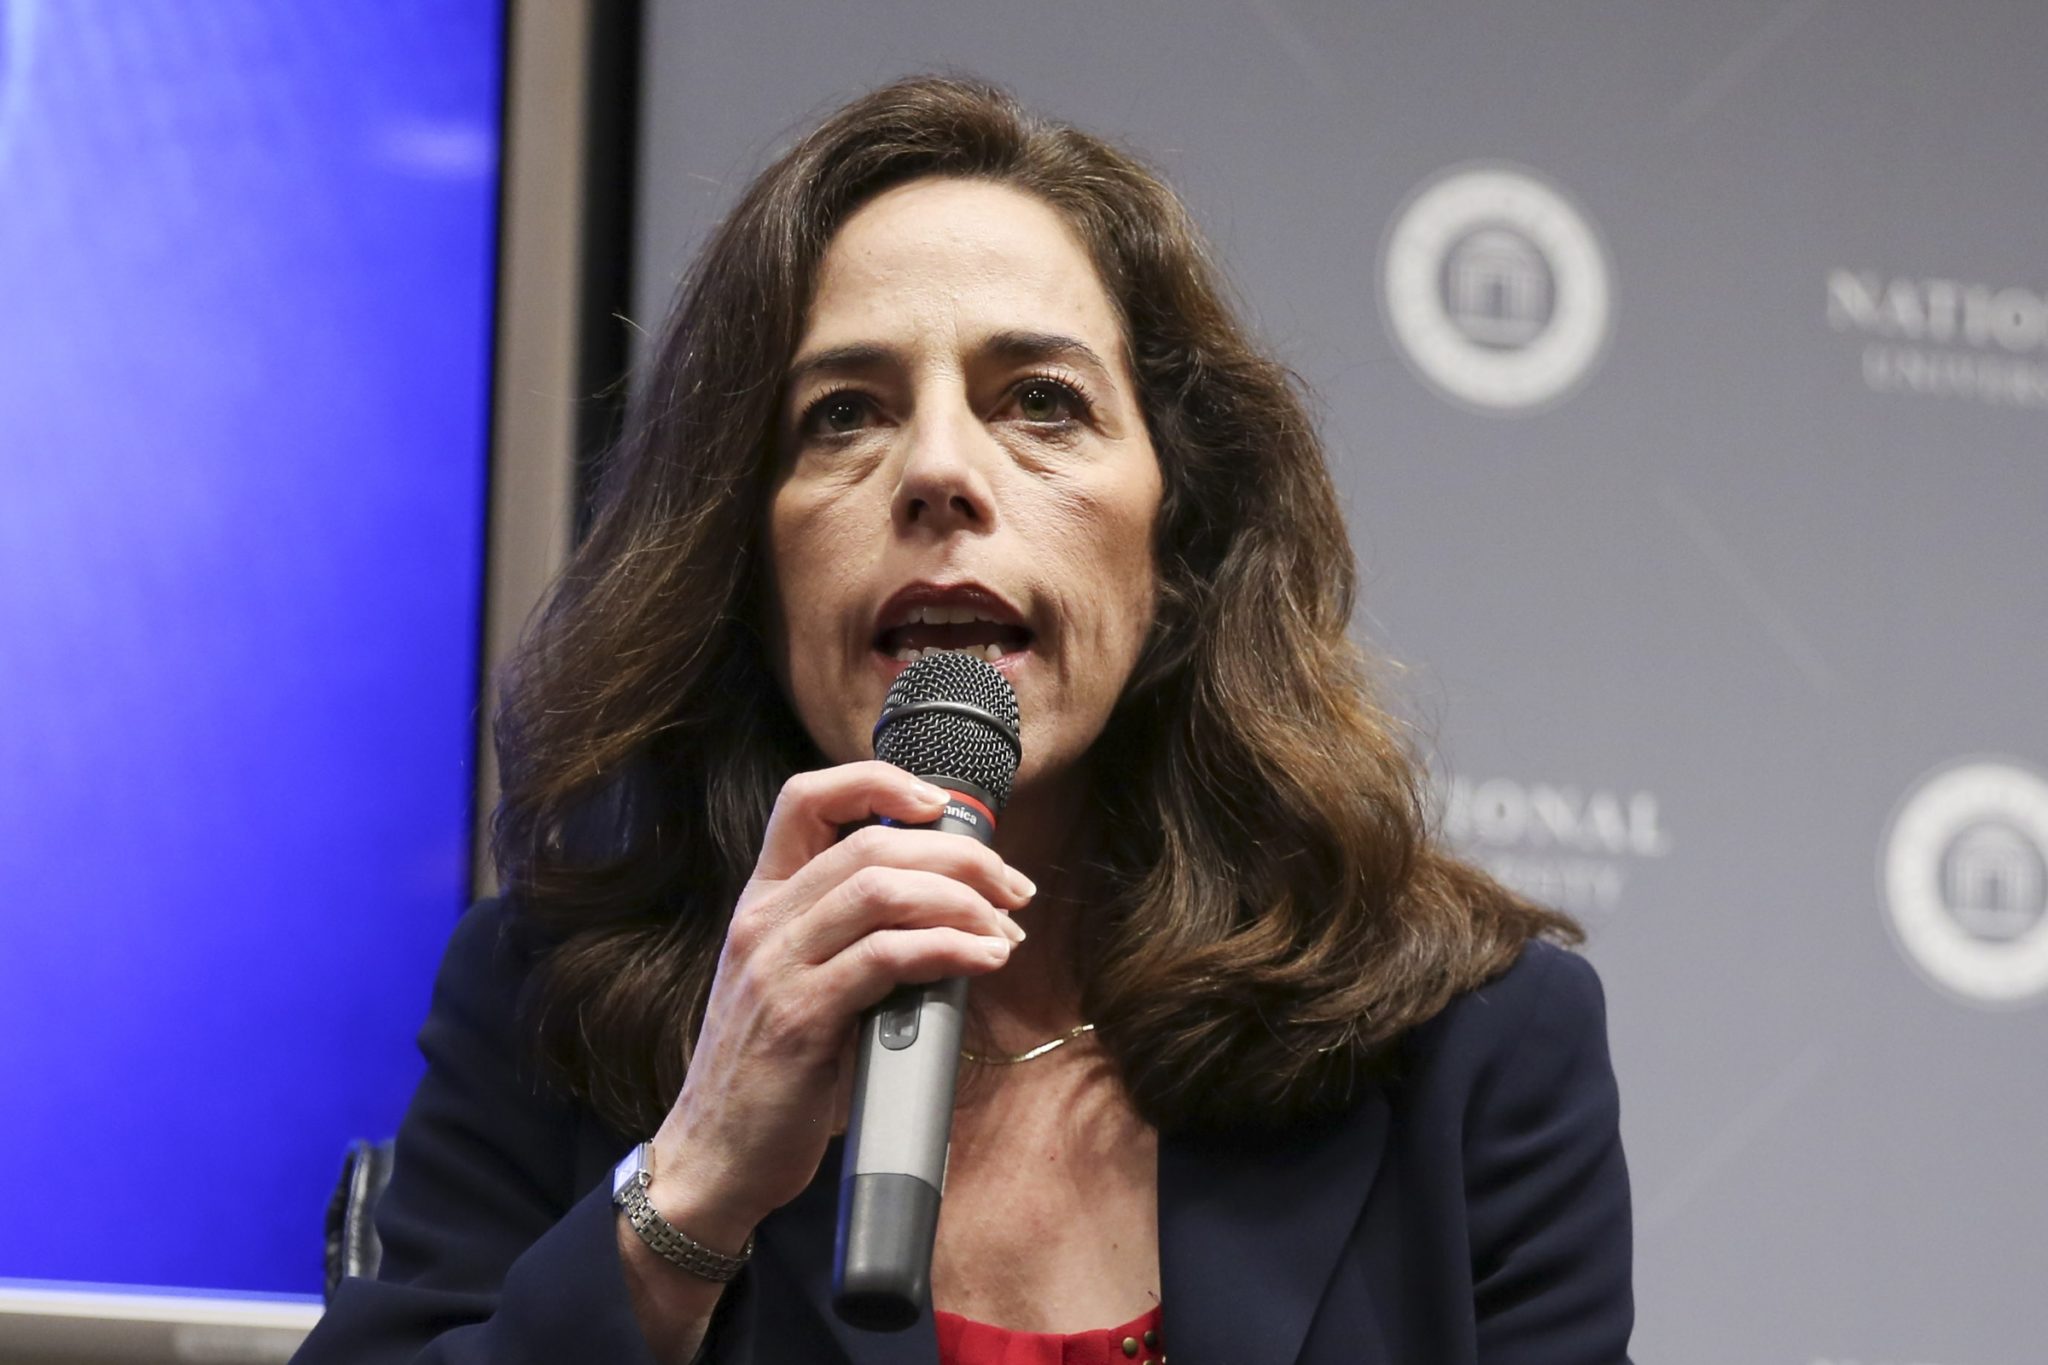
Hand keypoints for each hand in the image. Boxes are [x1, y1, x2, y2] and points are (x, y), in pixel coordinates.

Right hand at [641, 760, 1032, 1246]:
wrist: (715, 1159)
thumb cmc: (771, 1075)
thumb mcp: (799, 985)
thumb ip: (851, 940)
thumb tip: (951, 916)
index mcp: (762, 902)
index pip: (806, 799)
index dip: (878, 783)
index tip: (941, 805)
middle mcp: (765, 921)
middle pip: (872, 842)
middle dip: (960, 856)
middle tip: (1012, 888)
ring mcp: (778, 967)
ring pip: (883, 888)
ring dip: (963, 900)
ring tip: (1004, 929)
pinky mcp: (801, 1018)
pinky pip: (886, 957)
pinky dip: (949, 948)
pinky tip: (983, 959)